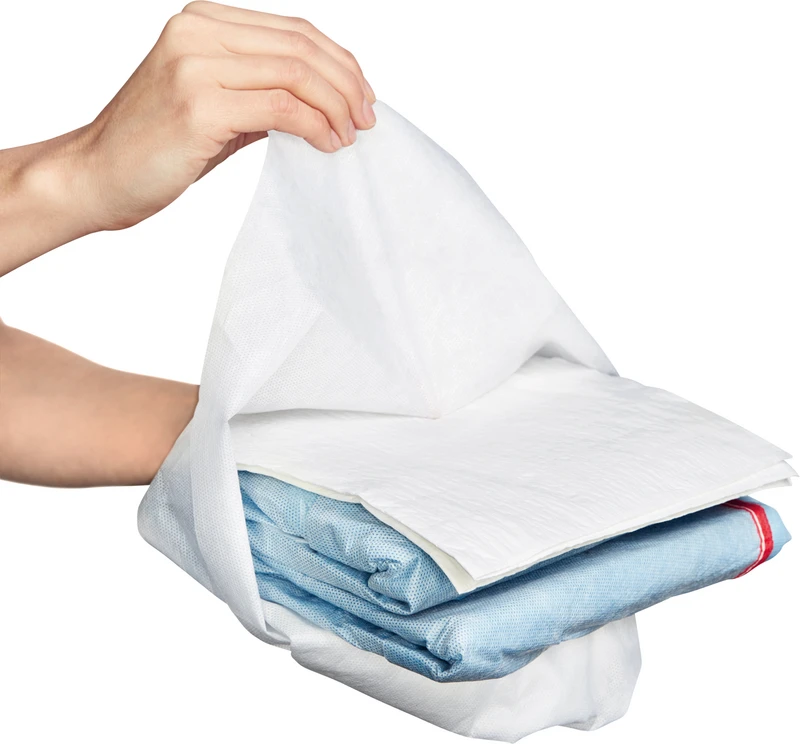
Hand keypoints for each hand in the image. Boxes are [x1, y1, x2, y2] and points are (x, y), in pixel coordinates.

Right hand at [74, 2, 376, 231]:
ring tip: (351, 135)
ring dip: (337, 107)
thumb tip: (322, 102)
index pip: (294, 32)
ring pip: (297, 74)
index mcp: (202, 21)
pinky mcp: (199, 105)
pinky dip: (316, 127)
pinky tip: (329, 145)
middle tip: (366, 119)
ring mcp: (196, 64)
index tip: (362, 97)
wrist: (96, 174)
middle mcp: (198, 31)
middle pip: (302, 47)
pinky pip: (281, 109)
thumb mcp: (213, 104)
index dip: (339, 63)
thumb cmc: (154, 146)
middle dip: (347, 84)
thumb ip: (261, 90)